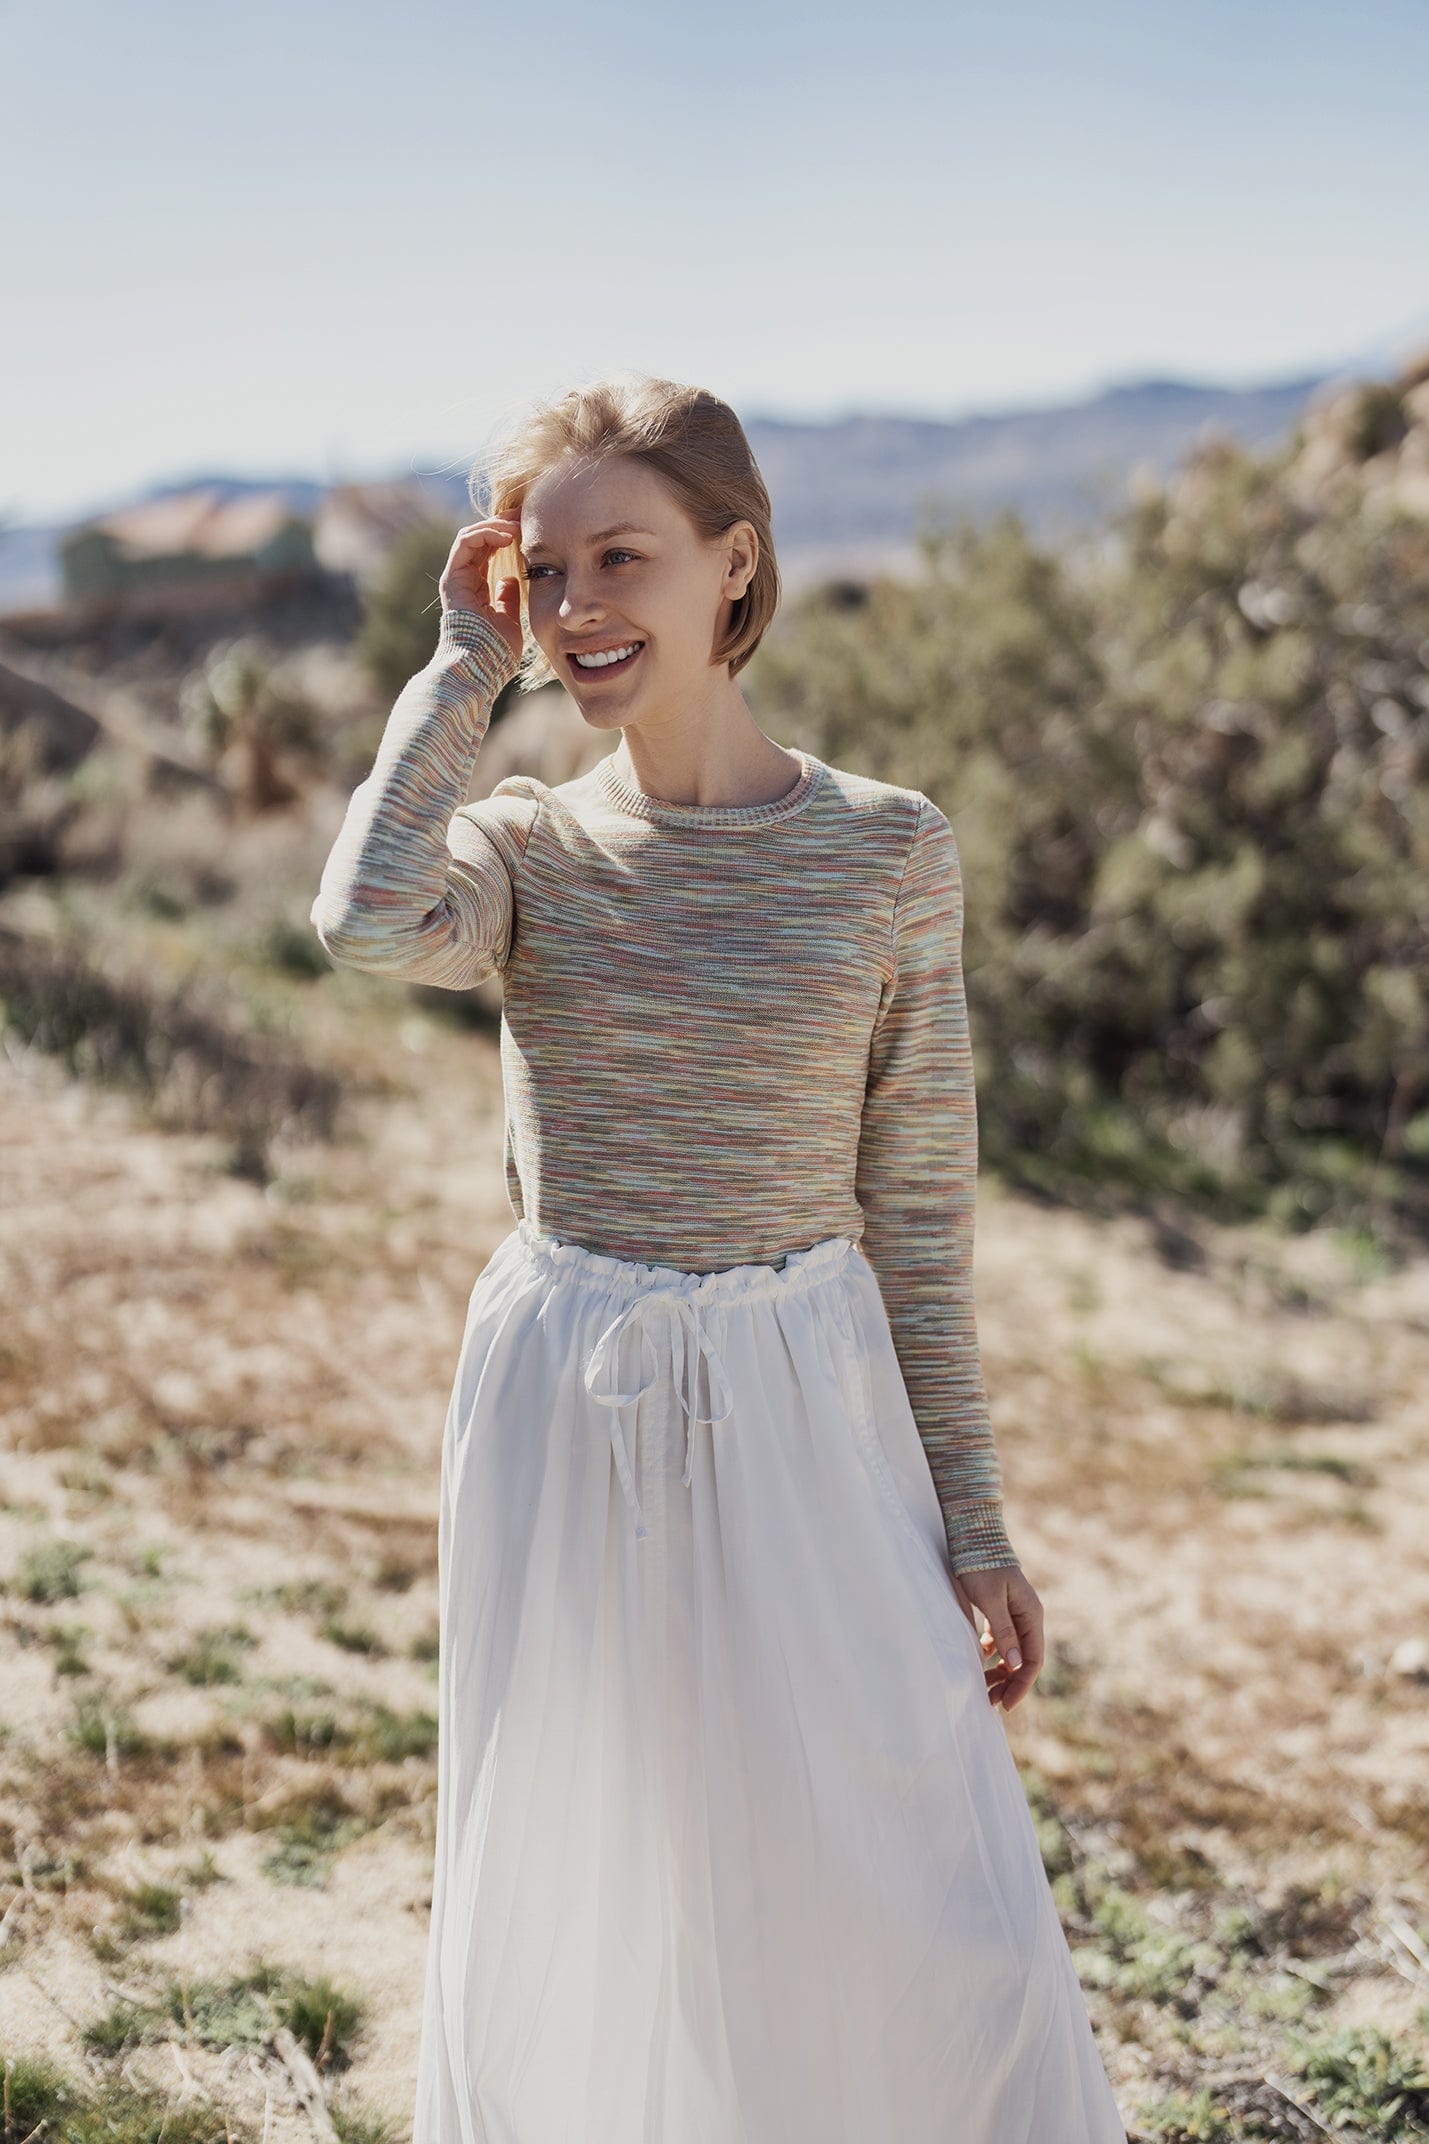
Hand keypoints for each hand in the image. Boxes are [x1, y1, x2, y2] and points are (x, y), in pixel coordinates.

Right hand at [439, 515, 524, 666]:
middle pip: (480, 540)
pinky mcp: (452, 579)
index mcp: (476, 590)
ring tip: (518, 525)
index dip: (508, 537)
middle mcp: (463, 581)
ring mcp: (456, 579)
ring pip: (471, 536)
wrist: (477, 671)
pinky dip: (485, 533)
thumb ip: (508, 600)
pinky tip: (507, 536)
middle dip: (503, 524)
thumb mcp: (509, 621)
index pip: (489, 552)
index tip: (531, 531)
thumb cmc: (494, 655)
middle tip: (525, 517)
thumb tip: (512, 580)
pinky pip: (465, 543)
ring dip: (496, 526)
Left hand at [954, 1564, 1043, 1711]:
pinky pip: (1001, 1639)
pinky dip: (992, 1654)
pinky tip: (980, 1660)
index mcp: (1031, 1615)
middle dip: (1010, 1683)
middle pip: (1024, 1659)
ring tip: (985, 1687)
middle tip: (991, 1702)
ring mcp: (1015, 1613)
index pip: (1032, 1660)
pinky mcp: (1001, 1609)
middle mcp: (1027, 1616)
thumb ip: (1003, 1632)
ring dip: (1001, 1671)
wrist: (973, 1536)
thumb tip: (1016, 1665)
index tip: (1005, 1704)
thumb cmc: (981, 1565)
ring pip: (1012, 1651)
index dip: (1020, 1685)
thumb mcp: (990, 1600)